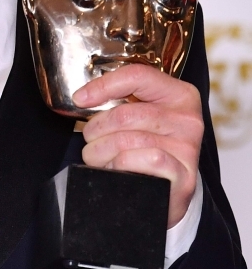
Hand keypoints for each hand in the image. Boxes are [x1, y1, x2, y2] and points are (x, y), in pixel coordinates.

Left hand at [72, 65, 202, 227]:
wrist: (167, 192)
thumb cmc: (148, 149)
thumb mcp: (141, 116)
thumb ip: (121, 100)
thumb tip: (83, 97)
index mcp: (179, 95)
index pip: (137, 76)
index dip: (103, 86)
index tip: (80, 99)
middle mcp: (188, 119)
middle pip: (125, 114)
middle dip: (96, 129)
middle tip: (90, 140)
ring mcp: (188, 149)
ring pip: (127, 141)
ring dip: (101, 151)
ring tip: (99, 157)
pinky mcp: (183, 177)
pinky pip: (141, 161)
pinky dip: (120, 166)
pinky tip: (116, 169)